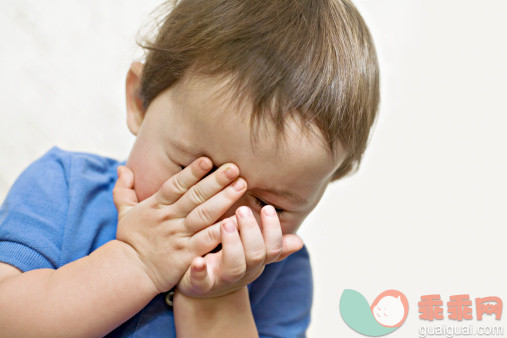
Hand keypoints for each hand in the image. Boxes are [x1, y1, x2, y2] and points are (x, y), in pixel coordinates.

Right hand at [112, 157, 246, 292]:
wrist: (130, 272)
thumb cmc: (131, 241)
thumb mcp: (124, 212)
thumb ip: (124, 189)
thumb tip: (122, 168)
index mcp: (156, 206)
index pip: (176, 185)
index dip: (192, 172)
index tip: (208, 160)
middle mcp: (169, 218)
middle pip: (195, 196)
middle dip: (216, 181)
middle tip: (235, 168)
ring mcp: (179, 235)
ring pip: (205, 214)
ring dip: (224, 199)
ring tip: (241, 186)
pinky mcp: (187, 253)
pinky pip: (208, 239)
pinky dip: (223, 229)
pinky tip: (238, 220)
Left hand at [176, 204, 303, 297]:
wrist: (202, 291)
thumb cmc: (229, 261)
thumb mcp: (251, 251)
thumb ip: (271, 244)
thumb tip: (299, 242)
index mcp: (255, 260)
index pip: (272, 248)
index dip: (272, 230)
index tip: (268, 208)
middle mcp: (242, 271)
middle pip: (255, 255)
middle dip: (251, 232)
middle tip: (243, 209)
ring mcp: (221, 279)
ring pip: (233, 267)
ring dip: (232, 245)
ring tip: (226, 223)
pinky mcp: (200, 285)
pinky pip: (202, 282)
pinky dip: (200, 272)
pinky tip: (198, 261)